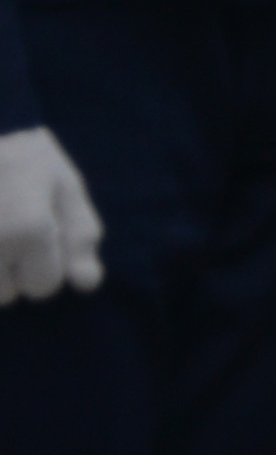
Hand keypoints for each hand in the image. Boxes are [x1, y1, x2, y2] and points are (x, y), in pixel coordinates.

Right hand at [0, 126, 99, 302]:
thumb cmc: (23, 160)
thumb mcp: (65, 188)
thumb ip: (80, 237)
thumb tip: (87, 284)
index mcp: (28, 230)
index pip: (44, 286)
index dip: (46, 263)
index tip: (36, 231)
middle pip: (7, 295)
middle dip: (10, 269)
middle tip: (6, 225)